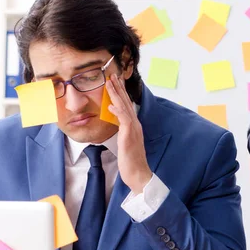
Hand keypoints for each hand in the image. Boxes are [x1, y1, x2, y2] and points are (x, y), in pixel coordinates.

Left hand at [106, 74, 151, 194]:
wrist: (139, 173)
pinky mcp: (129, 136)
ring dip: (116, 94)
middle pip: (126, 102)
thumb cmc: (131, 162)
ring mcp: (133, 129)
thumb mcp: (126, 144)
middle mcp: (135, 125)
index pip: (127, 106)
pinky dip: (118, 111)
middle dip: (119, 88)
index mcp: (134, 126)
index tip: (115, 82)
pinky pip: (124, 120)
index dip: (121, 93)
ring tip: (109, 83)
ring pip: (125, 107)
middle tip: (112, 75)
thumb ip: (123, 132)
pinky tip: (111, 105)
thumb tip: (118, 124)